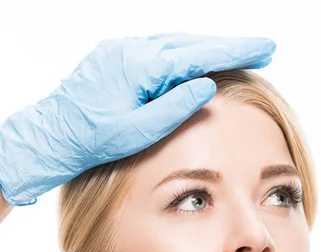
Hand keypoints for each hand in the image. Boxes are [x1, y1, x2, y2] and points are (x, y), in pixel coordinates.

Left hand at [0, 32, 275, 205]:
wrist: (54, 134)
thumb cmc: (93, 139)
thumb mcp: (138, 131)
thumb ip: (174, 108)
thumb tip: (207, 84)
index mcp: (142, 66)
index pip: (199, 54)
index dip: (236, 51)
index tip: (265, 47)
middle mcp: (134, 49)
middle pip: (192, 42)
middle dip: (230, 45)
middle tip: (264, 48)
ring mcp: (125, 49)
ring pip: (177, 43)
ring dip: (208, 47)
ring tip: (239, 54)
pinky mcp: (120, 56)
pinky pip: (161, 49)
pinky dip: (185, 53)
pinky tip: (199, 61)